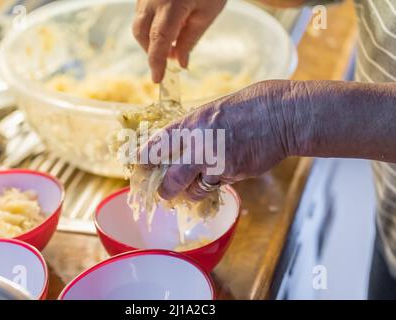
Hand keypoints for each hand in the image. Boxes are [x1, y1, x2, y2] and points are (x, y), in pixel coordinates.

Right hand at [133, 0, 226, 82]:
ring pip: (138, 24)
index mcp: (172, 3)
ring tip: (171, 43)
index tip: (158, 80)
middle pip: (142, 33)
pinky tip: (166, 27)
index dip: (156, 62)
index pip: (159, 39)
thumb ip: (190, 39)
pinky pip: (141, 13)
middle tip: (169, 59)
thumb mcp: (207, 13)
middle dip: (151, 51)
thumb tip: (180, 63)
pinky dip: (150, 26)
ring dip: (150, 40)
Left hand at [142, 80, 300, 200]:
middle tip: (163, 192)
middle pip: (170, 180)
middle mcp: (199, 146)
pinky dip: (212, 187)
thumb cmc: (248, 106)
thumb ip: (193, 129)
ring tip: (189, 190)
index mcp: (191, 123)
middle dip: (164, 190)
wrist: (281, 115)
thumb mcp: (213, 110)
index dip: (144, 159)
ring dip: (189, 193)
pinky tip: (215, 179)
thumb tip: (178, 146)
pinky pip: (215, 187)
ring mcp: (217, 163)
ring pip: (193, 190)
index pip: (157, 145)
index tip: (138, 166)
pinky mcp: (233, 175)